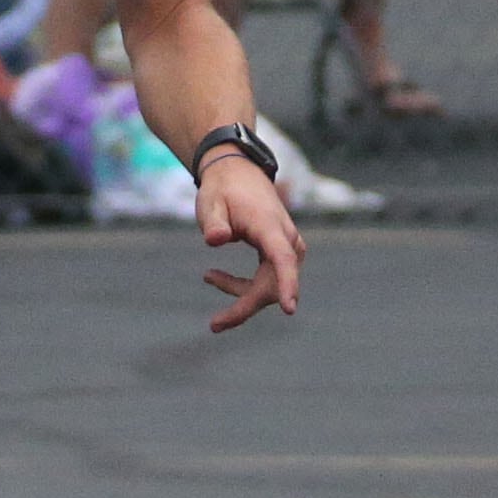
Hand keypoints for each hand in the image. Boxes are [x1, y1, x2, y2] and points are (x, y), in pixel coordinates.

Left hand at [195, 156, 305, 332]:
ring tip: (208, 276)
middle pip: (272, 283)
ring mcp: (287, 247)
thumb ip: (213, 222)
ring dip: (241, 293)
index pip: (282, 259)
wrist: (237, 173)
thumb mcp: (210, 202)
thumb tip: (216, 239)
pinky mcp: (281, 253)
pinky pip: (268, 279)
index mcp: (269, 226)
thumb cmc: (223, 190)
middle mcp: (285, 238)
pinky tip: (213, 276)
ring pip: (270, 285)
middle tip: (214, 324)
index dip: (287, 284)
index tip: (290, 309)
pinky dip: (243, 286)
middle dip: (245, 306)